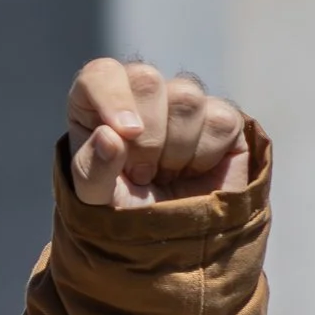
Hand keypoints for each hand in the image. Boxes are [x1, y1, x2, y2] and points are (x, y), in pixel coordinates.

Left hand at [67, 58, 251, 208]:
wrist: (172, 240)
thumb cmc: (124, 212)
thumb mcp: (96, 200)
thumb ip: (92, 169)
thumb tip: (108, 136)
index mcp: (99, 103)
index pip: (101, 74)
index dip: (112, 98)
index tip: (120, 136)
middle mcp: (141, 93)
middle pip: (147, 79)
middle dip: (145, 138)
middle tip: (141, 174)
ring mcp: (184, 102)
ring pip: (186, 97)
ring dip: (174, 150)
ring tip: (166, 174)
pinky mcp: (222, 118)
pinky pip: (220, 120)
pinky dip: (205, 155)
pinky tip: (194, 170)